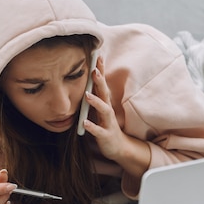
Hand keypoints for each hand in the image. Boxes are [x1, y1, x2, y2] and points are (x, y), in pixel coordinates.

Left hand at [83, 57, 150, 178]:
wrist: (119, 148)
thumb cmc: (107, 127)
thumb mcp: (100, 111)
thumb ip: (94, 98)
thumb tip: (84, 82)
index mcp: (105, 104)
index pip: (102, 84)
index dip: (101, 71)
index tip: (97, 56)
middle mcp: (108, 111)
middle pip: (105, 93)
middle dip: (100, 81)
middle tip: (94, 69)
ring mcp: (108, 123)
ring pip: (104, 111)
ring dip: (96, 102)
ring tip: (86, 95)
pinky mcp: (106, 136)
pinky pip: (98, 131)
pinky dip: (92, 127)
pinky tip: (84, 123)